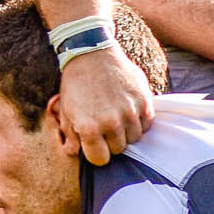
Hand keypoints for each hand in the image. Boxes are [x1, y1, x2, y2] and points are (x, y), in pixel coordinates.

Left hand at [56, 47, 153, 165]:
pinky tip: (128, 111)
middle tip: (104, 127)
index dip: (96, 154)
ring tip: (116, 117)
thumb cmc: (75, 83)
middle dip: (110, 142)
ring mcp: (130, 112)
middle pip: (118, 149)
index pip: (100, 159)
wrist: (92, 54)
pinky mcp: (144, 101)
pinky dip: (139, 122)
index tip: (95, 145)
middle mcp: (111, 122)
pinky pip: (147, 124)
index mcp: (89, 127)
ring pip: (134, 138)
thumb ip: (70, 134)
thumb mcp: (66, 110)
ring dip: (126, 132)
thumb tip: (73, 152)